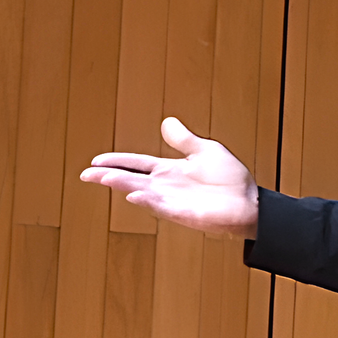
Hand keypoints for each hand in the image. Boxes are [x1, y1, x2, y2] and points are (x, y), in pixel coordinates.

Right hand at [79, 117, 260, 237]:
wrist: (251, 202)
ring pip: (142, 192)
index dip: (117, 161)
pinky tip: (134, 195)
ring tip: (104, 178)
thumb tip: (166, 122)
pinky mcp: (185, 214)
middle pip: (131, 179)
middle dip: (109, 176)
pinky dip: (148, 202)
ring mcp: (174, 202)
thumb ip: (184, 139)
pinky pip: (163, 208)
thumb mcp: (205, 151)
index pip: (136, 164)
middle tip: (86, 174)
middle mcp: (167, 187)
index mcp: (169, 171)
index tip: (96, 160)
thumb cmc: (230, 179)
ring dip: (123, 185)